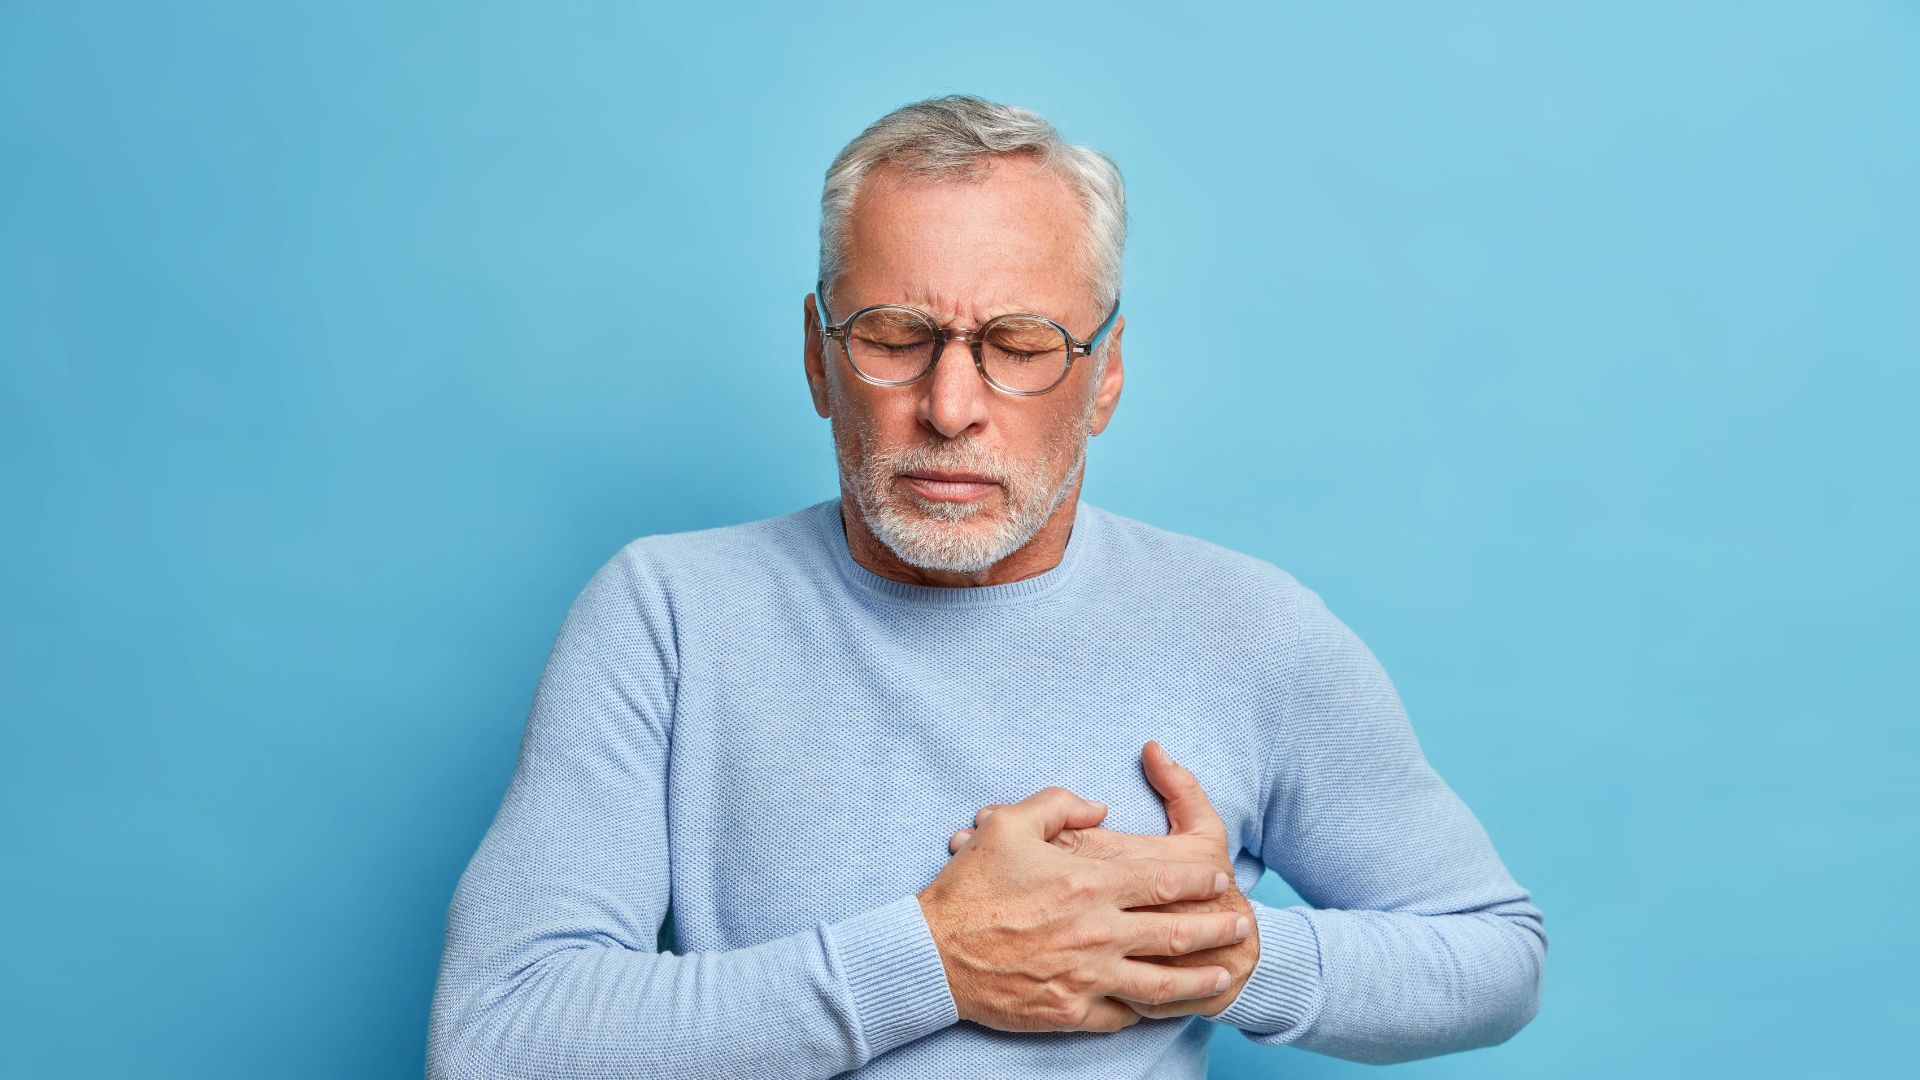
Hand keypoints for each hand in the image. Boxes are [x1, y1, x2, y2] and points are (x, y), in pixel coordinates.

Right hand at [948, 741, 1258, 1019]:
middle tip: (1241, 925)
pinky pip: (1120, 1014)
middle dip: (1216, 928)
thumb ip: (1059, 803)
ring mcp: (1086, 976)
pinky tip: (1160, 1006)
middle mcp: (1097, 933)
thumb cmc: (969, 887)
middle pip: (1175, 932)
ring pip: (1160, 981)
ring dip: (1199, 978)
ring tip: (1223, 975)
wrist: (931, 954)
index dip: (1198, 880)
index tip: (1220, 878)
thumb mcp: (1008, 824)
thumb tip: (1099, 806)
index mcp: (1089, 884)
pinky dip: (1145, 1010)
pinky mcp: (1069, 1011)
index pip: (1163, 881)